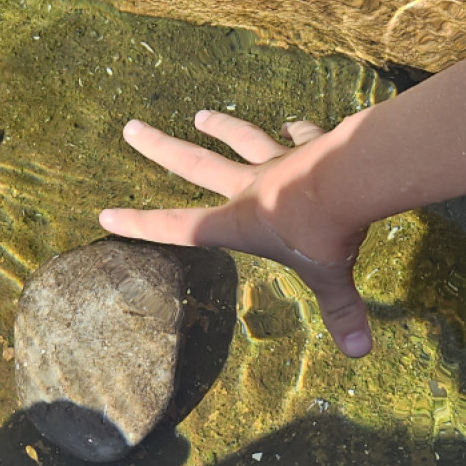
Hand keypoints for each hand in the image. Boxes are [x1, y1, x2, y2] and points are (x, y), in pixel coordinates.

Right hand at [99, 110, 374, 356]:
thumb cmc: (327, 233)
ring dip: (220, 127)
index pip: (180, 227)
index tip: (106, 214)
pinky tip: (292, 123)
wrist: (351, 181)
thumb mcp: (330, 279)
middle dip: (159, 148)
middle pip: (195, 163)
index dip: (140, 224)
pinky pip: (300, 136)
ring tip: (201, 114)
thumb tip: (360, 351)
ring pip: (241, 140)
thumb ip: (342, 312)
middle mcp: (250, 186)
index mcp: (239, 222)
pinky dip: (298, 130)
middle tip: (130, 127)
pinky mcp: (310, 146)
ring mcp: (278, 162)